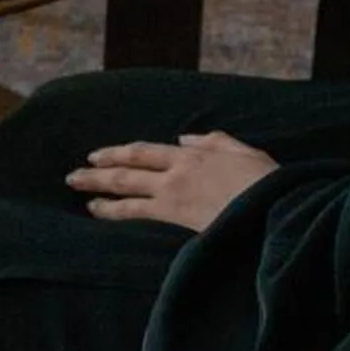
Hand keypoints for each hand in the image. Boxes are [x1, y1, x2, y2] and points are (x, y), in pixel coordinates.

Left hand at [65, 132, 279, 233]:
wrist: (275, 203)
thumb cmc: (266, 181)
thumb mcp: (243, 151)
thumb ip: (213, 140)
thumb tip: (186, 138)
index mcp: (194, 153)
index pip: (147, 151)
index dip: (121, 153)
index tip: (100, 156)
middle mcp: (178, 169)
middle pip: (129, 165)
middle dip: (100, 168)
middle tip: (74, 173)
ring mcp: (174, 190)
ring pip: (126, 185)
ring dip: (97, 186)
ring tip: (76, 187)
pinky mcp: (176, 212)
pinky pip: (135, 210)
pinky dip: (112, 210)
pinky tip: (96, 211)